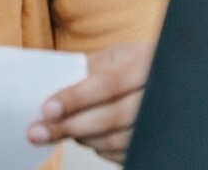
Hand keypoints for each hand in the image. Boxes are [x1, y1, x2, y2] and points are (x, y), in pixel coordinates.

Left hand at [26, 41, 153, 164]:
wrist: (169, 77)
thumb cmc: (136, 65)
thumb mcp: (116, 56)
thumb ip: (88, 68)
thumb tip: (51, 86)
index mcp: (147, 63)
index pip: (108, 84)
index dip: (76, 97)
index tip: (47, 109)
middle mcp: (159, 94)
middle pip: (112, 117)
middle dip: (71, 125)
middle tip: (38, 132)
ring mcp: (162, 121)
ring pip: (117, 140)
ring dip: (82, 137)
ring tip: (59, 130)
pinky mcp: (158, 143)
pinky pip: (123, 153)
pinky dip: (99, 148)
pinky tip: (85, 137)